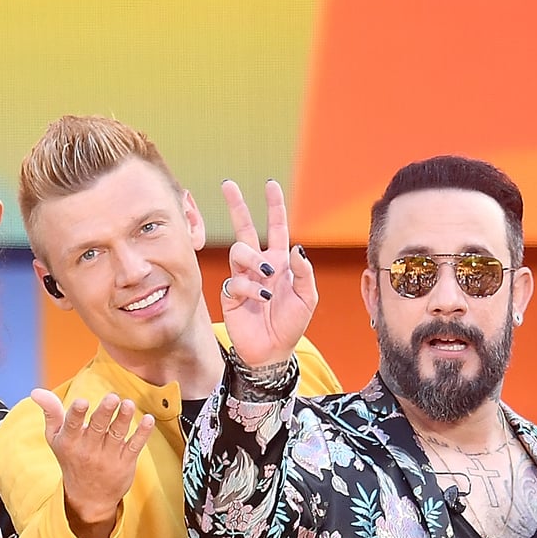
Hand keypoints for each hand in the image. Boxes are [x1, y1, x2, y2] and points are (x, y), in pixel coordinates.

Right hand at [31, 390, 155, 537]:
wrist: (88, 498)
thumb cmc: (71, 460)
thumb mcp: (55, 439)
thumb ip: (50, 413)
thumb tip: (36, 392)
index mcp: (70, 442)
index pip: (72, 426)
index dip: (76, 414)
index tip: (81, 402)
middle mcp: (89, 450)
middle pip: (98, 428)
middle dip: (105, 412)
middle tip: (112, 397)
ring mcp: (108, 457)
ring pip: (117, 435)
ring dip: (124, 419)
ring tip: (128, 404)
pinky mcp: (125, 462)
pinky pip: (135, 446)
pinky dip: (142, 433)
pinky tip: (148, 419)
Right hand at [218, 179, 316, 370]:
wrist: (272, 351)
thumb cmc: (291, 325)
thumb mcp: (307, 298)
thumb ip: (304, 272)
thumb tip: (295, 248)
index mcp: (279, 262)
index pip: (276, 228)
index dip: (274, 207)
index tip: (270, 185)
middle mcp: (259, 265)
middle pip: (244, 228)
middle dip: (237, 206)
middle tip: (228, 185)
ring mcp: (244, 278)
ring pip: (240, 251)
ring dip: (253, 259)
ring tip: (266, 276)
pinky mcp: (232, 294)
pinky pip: (237, 280)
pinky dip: (250, 287)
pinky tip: (261, 298)